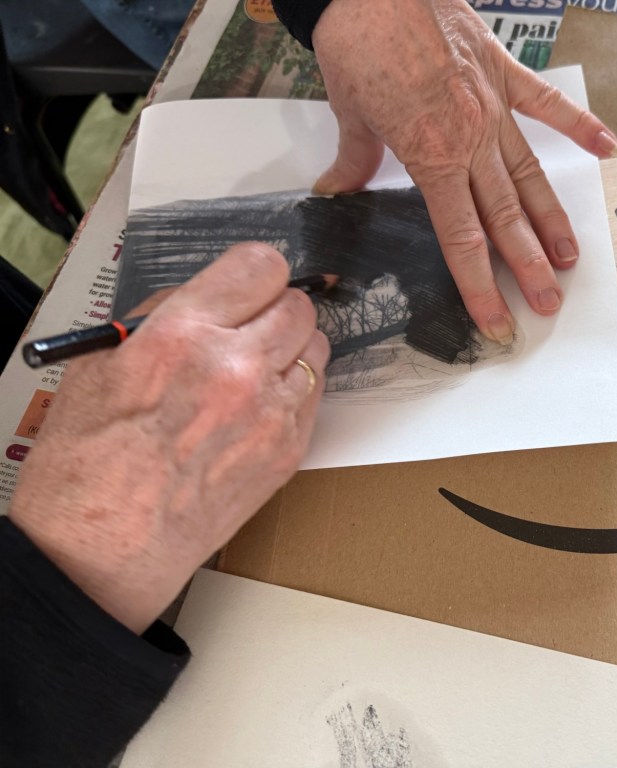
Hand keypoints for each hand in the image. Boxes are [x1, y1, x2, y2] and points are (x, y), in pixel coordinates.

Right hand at [9, 243, 328, 632]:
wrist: (103, 550)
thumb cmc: (88, 462)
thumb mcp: (98, 363)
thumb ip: (162, 316)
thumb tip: (207, 297)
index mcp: (182, 336)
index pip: (260, 266)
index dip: (253, 272)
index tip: (245, 285)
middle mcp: (236, 368)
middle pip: (298, 305)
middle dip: (274, 309)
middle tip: (248, 328)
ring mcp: (271, 413)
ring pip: (316, 347)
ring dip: (290, 348)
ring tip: (253, 369)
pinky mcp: (289, 451)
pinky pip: (315, 394)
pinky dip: (294, 390)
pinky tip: (257, 406)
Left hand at [310, 0, 616, 344]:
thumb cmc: (358, 37)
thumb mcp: (348, 108)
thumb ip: (355, 157)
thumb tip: (335, 190)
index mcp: (431, 156)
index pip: (461, 237)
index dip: (479, 285)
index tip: (496, 320)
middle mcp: (471, 140)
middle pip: (505, 217)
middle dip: (527, 267)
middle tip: (548, 304)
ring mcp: (494, 106)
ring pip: (531, 175)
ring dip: (552, 220)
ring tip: (570, 257)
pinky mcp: (504, 71)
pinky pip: (547, 105)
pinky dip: (580, 125)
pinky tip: (608, 149)